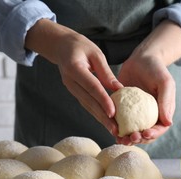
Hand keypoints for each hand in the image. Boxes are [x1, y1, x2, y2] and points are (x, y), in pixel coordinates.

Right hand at [25, 19, 121, 135]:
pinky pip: (87, 105)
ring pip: (88, 106)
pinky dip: (97, 114)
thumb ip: (106, 72)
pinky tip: (107, 123)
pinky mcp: (75, 92)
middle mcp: (70, 82)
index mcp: (74, 68)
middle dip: (103, 117)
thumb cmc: (80, 46)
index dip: (103, 100)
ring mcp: (71, 88)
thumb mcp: (95, 53)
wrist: (60, 46)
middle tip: (116, 130)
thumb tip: (119, 89)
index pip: (92, 87)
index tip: (113, 113)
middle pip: (89, 102)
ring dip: (101, 120)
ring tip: (114, 131)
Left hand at [116, 20, 180, 144]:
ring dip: (126, 138)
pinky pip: (120, 122)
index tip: (145, 133)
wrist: (140, 59)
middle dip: (138, 139)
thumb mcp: (165, 82)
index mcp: (162, 113)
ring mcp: (135, 115)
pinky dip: (116, 128)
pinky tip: (111, 130)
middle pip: (144, 135)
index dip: (153, 135)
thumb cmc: (156, 69)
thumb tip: (168, 123)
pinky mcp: (123, 111)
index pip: (159, 129)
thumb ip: (167, 101)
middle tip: (130, 137)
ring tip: (119, 139)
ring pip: (132, 132)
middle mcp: (149, 117)